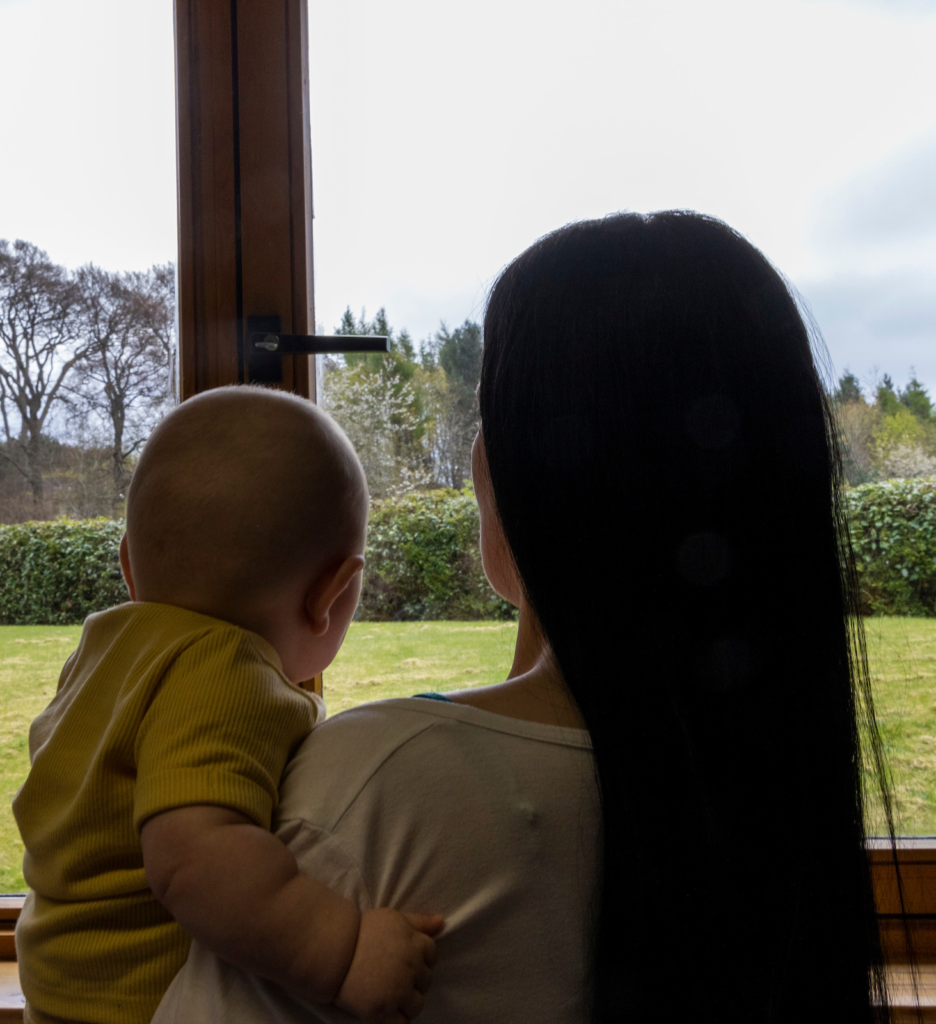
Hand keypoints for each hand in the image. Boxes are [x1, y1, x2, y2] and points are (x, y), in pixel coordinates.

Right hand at [334, 908, 442, 1022]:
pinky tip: (387, 1011)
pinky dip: (397, 1020)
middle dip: (414, 979)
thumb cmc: (362, 931)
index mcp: (414, 944)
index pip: (432, 954)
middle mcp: (410, 968)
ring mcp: (397, 991)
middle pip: (426, 980)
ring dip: (408, 1002)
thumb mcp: (394, 918)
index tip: (405, 960)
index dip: (420, 958)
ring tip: (391, 995)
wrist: (333, 951)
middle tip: (394, 976)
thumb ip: (419, 922)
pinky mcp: (382, 1012)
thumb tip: (442, 922)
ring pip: (417, 1004)